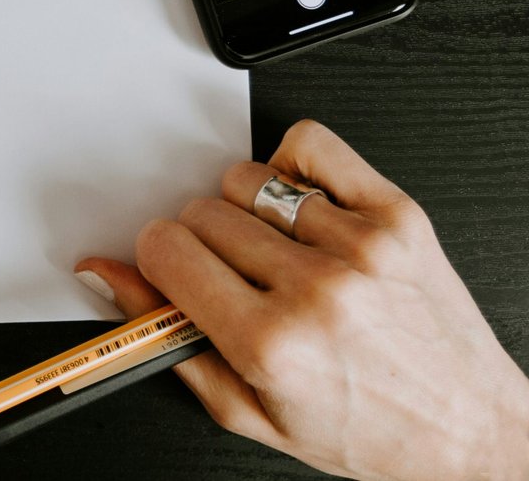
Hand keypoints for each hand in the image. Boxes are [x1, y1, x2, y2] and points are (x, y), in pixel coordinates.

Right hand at [77, 119, 528, 479]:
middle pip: (198, 213)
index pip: (164, 249)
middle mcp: (314, 291)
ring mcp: (359, 247)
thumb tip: (109, 275)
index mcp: (270, 343)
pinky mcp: (396, 216)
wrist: (467, 430)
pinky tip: (301, 205)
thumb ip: (165, 336)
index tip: (174, 271)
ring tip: (273, 249)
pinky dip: (291, 164)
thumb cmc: (366, 429)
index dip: (157, 259)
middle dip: (200, 243)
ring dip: (242, 209)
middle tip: (232, 276)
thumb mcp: (247, 408)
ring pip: (243, 179)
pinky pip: (309, 145)